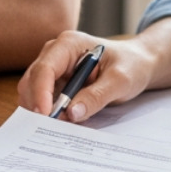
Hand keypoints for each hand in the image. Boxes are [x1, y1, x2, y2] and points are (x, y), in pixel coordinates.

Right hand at [17, 31, 155, 121]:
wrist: (138, 64)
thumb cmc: (131, 65)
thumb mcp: (120, 81)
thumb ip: (97, 96)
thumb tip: (72, 113)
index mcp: (69, 44)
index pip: (45, 68)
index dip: (41, 93)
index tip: (46, 115)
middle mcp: (55, 53)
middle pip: (32, 81)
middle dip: (38, 104)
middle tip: (52, 127)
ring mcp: (53, 68)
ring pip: (32, 92)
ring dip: (42, 110)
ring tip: (63, 124)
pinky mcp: (55, 82)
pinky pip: (43, 100)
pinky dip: (49, 112)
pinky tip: (63, 121)